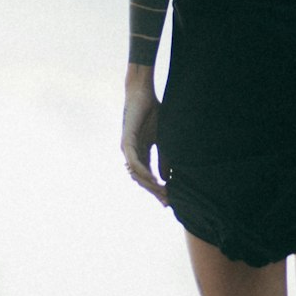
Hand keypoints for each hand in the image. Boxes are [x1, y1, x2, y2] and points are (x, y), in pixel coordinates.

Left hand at [121, 76, 169, 203]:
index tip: (169, 200)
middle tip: (167, 201)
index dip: (157, 189)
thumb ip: (163, 159)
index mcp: (140, 154)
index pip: (147, 177)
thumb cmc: (153, 113)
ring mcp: (127, 149)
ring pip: (136, 174)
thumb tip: (165, 179)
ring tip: (163, 192)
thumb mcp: (162, 139)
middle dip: (154, 191)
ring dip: (149, 184)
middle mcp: (131, 154)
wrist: (142, 94)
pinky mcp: (126, 142)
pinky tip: (154, 179)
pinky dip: (143, 171)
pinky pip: (134, 162)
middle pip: (141, 180)